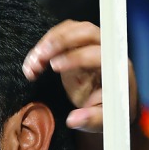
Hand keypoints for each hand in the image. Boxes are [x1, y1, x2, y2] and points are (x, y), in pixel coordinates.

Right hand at [22, 20, 137, 132]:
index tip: (54, 67)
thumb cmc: (110, 110)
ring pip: (71, 29)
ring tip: (32, 62)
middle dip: (60, 41)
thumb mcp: (104, 120)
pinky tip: (33, 61)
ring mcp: (91, 45)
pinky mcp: (77, 46)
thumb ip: (91, 119)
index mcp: (116, 66)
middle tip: (40, 56)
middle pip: (85, 31)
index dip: (75, 57)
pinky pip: (62, 35)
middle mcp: (106, 50)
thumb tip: (74, 120)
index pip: (97, 53)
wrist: (109, 104)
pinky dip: (45, 45)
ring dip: (49, 41)